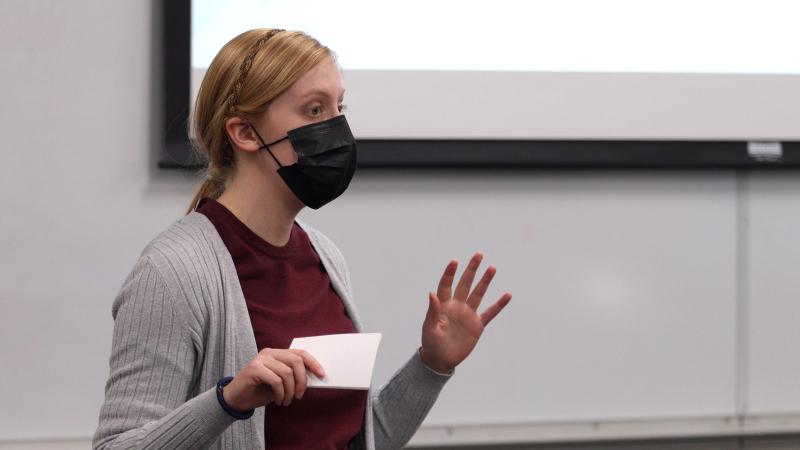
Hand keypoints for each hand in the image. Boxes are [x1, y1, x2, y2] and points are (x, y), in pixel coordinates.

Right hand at [222, 348, 324, 411]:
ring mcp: (260, 359)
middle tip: (299, 395)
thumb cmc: (259, 391)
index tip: (322, 375)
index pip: (300, 353)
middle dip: (302, 380)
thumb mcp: (280, 384)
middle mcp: (269, 353)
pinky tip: (278, 400)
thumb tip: (313, 378)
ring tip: (286, 401)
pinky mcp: (254, 369)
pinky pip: (276, 380)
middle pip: (295, 361)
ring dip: (290, 391)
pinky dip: (280, 393)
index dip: (313, 363)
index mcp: (277, 353)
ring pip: (286, 373)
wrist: (236, 399)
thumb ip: (293, 377)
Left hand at [420, 252, 511, 372]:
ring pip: (478, 294)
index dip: (450, 273)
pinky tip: (507, 295)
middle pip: (465, 284)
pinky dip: (499, 305)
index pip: (446, 285)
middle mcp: (456, 306)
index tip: (455, 261)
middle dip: (471, 269)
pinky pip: (490, 313)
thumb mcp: (429, 328)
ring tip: (492, 268)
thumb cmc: (431, 344)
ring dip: (485, 281)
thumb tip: (431, 293)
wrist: (440, 360)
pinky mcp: (477, 325)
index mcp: (443, 305)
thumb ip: (432, 311)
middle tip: (479, 254)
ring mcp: (468, 314)